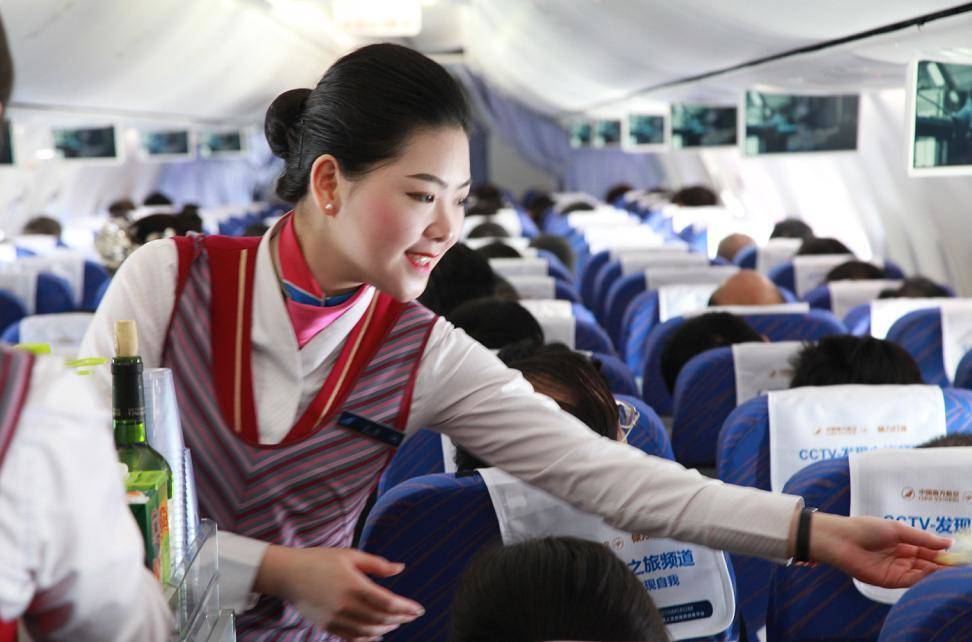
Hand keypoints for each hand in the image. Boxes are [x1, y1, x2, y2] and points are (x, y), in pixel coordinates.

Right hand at [256, 545, 424, 641]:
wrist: (287, 574)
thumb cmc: (319, 560)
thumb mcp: (350, 555)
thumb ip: (377, 564)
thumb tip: (400, 568)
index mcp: (354, 584)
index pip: (388, 602)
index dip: (406, 608)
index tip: (419, 609)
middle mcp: (346, 604)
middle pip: (381, 618)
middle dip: (401, 618)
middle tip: (411, 615)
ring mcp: (335, 618)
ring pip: (369, 631)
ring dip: (386, 628)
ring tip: (396, 622)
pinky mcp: (327, 626)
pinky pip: (352, 637)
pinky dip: (368, 638)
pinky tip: (377, 634)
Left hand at [809, 512, 952, 587]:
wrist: (841, 539)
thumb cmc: (866, 529)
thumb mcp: (898, 530)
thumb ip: (923, 539)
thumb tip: (948, 543)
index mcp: (903, 542)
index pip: (929, 550)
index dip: (944, 552)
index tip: (960, 554)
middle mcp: (902, 557)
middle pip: (928, 563)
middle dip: (944, 564)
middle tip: (961, 565)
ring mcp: (897, 569)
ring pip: (923, 573)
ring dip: (937, 573)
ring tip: (952, 569)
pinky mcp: (890, 580)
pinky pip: (912, 581)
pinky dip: (924, 578)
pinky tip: (935, 573)